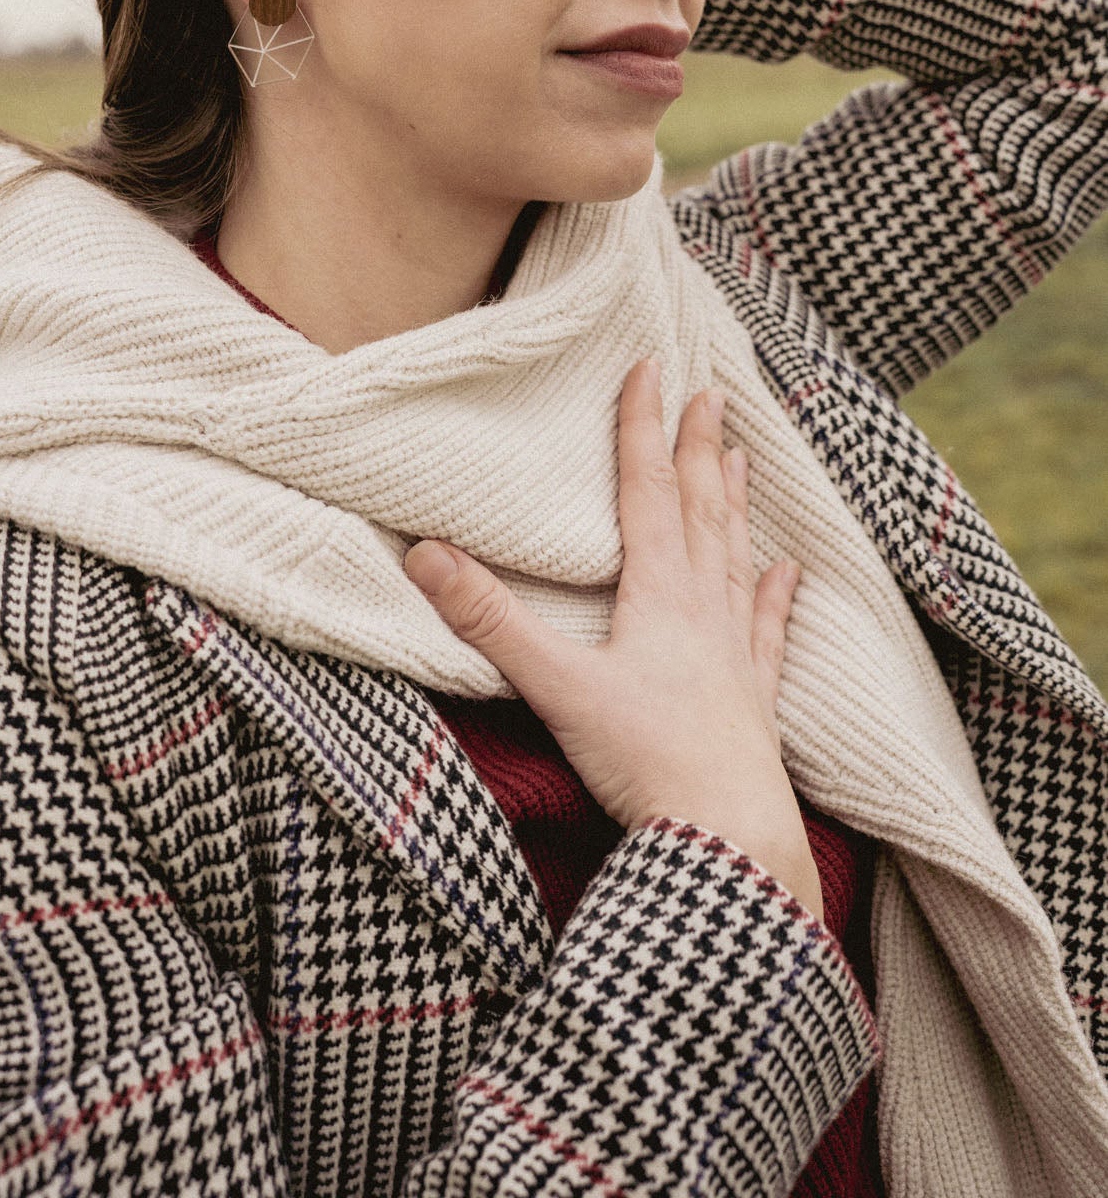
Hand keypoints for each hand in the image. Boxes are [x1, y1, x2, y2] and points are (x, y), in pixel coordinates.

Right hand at [402, 361, 822, 919]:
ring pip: (734, 558)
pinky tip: (786, 573)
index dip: (643, 428)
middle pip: (701, 511)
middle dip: (700, 448)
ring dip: (735, 504)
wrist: (730, 841)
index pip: (648, 491)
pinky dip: (774, 598)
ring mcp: (734, 655)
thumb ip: (492, 621)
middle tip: (712, 393)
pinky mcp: (753, 702)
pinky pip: (766, 633)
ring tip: (743, 457)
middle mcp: (703, 611)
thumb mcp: (557, 687)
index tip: (650, 369)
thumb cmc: (646, 762)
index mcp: (658, 596)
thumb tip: (423, 554)